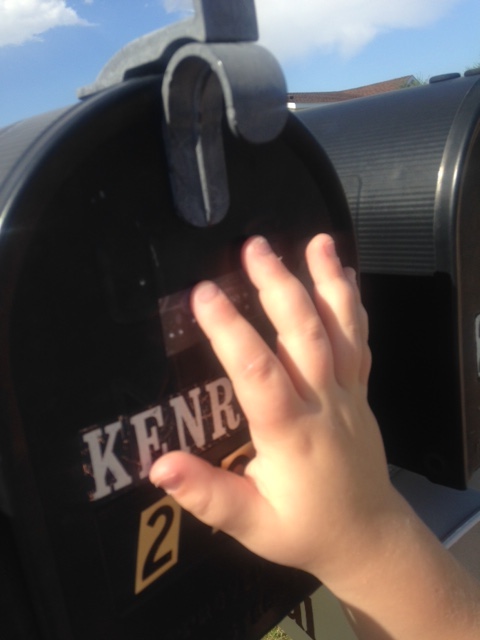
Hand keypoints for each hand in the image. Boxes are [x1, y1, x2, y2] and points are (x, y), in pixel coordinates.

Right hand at [149, 234, 397, 584]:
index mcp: (290, 433)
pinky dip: (351, 304)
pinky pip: (360, 340)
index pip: (257, 371)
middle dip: (278, 286)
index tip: (203, 294)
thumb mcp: (250, 523)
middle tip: (253, 248)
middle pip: (304, 335)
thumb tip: (158, 467)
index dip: (229, 330)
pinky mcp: (360, 390)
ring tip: (317, 241)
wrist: (368, 535)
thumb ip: (206, 494)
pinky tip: (343, 274)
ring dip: (326, 283)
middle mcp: (324, 403)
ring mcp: (348, 392)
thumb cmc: (305, 528)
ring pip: (341, 330)